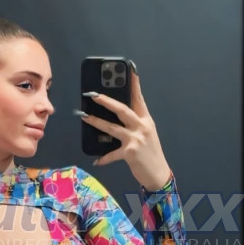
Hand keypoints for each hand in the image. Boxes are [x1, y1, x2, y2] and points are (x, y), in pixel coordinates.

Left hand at [80, 68, 172, 190]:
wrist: (159, 174)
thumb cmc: (150, 153)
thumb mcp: (146, 135)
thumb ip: (134, 124)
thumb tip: (116, 114)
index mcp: (146, 120)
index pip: (139, 99)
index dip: (134, 85)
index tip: (130, 71)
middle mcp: (142, 127)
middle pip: (122, 110)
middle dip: (107, 102)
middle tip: (94, 95)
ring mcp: (136, 139)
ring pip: (112, 128)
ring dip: (97, 122)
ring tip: (85, 117)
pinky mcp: (130, 153)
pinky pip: (112, 154)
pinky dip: (104, 158)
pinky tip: (96, 161)